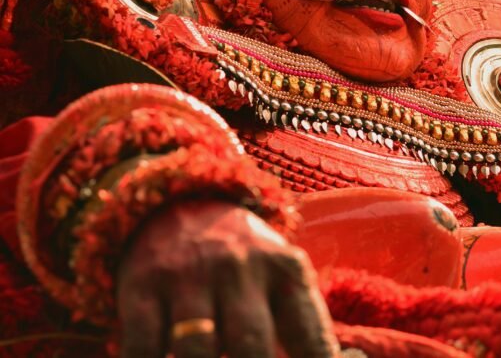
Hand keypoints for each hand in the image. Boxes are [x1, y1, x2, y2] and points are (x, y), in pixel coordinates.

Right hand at [116, 201, 336, 357]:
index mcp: (285, 269)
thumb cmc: (244, 264)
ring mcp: (190, 276)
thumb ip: (302, 328)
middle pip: (251, 345)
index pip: (308, 331)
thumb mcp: (281, 277)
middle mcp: (240, 268)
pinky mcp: (143, 285)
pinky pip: (143, 346)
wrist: (180, 205)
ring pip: (197, 349)